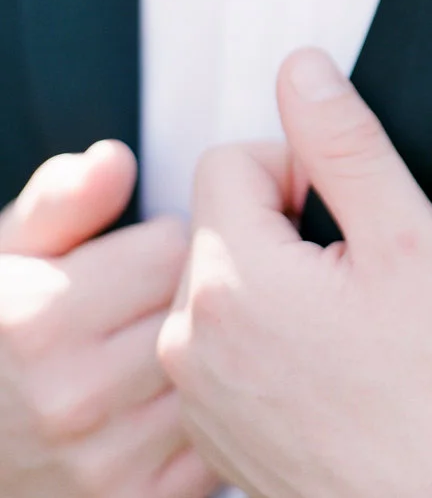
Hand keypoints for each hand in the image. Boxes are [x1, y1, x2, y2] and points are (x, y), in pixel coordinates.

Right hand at [0, 140, 221, 497]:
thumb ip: (62, 199)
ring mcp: (108, 461)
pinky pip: (219, 443)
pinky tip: (176, 405)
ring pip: (220, 371)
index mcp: (41, 320)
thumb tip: (116, 160)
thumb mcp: (10, 253)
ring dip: (213, 356)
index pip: (173, 247)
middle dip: (192, 296)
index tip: (142, 261)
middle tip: (155, 308)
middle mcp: (74, 396)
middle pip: (203, 307)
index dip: (165, 244)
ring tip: (165, 353)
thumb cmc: (1, 334)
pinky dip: (211, 421)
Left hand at [158, 48, 431, 497]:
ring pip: (218, 274)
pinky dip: (258, 331)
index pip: (229, 159)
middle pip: (219, 216)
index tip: (344, 217)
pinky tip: (316, 362)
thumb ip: (345, 143)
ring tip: (338, 321)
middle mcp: (191, 334)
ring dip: (271, 276)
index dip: (297, 170)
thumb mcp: (406, 240)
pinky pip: (214, 335)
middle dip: (283, 222)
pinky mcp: (203, 422)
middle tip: (351, 272)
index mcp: (233, 279)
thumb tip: (302, 68)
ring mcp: (192, 386)